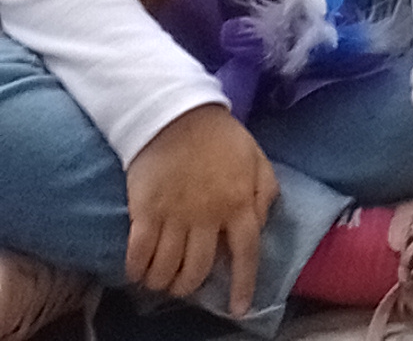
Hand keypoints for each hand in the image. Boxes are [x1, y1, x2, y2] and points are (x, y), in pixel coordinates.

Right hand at [126, 106, 276, 315]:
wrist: (176, 115)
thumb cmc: (220, 137)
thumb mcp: (256, 159)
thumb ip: (264, 191)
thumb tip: (261, 224)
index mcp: (240, 202)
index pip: (247, 252)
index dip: (243, 283)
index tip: (240, 308)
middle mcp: (208, 215)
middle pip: (199, 268)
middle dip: (191, 286)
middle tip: (185, 286)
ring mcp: (175, 216)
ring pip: (168, 269)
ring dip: (163, 283)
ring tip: (160, 282)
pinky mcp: (144, 213)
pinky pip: (139, 255)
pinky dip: (137, 270)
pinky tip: (138, 272)